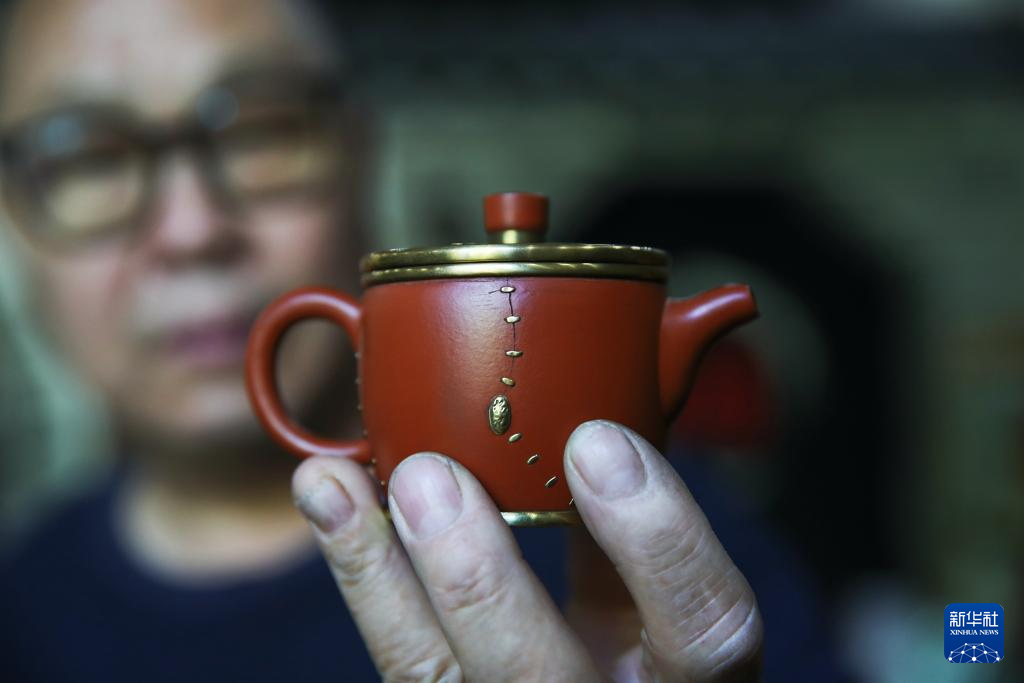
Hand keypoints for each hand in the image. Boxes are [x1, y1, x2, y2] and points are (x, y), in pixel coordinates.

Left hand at [292, 420, 762, 681]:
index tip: (597, 441)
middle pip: (540, 680)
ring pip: (436, 680)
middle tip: (429, 474)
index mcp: (688, 677)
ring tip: (333, 483)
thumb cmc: (642, 633)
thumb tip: (627, 392)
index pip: (707, 631)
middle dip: (477, 579)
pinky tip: (330, 504)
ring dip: (377, 576)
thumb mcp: (667, 594)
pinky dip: (360, 577)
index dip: (658, 540)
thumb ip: (652, 514)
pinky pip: (400, 662)